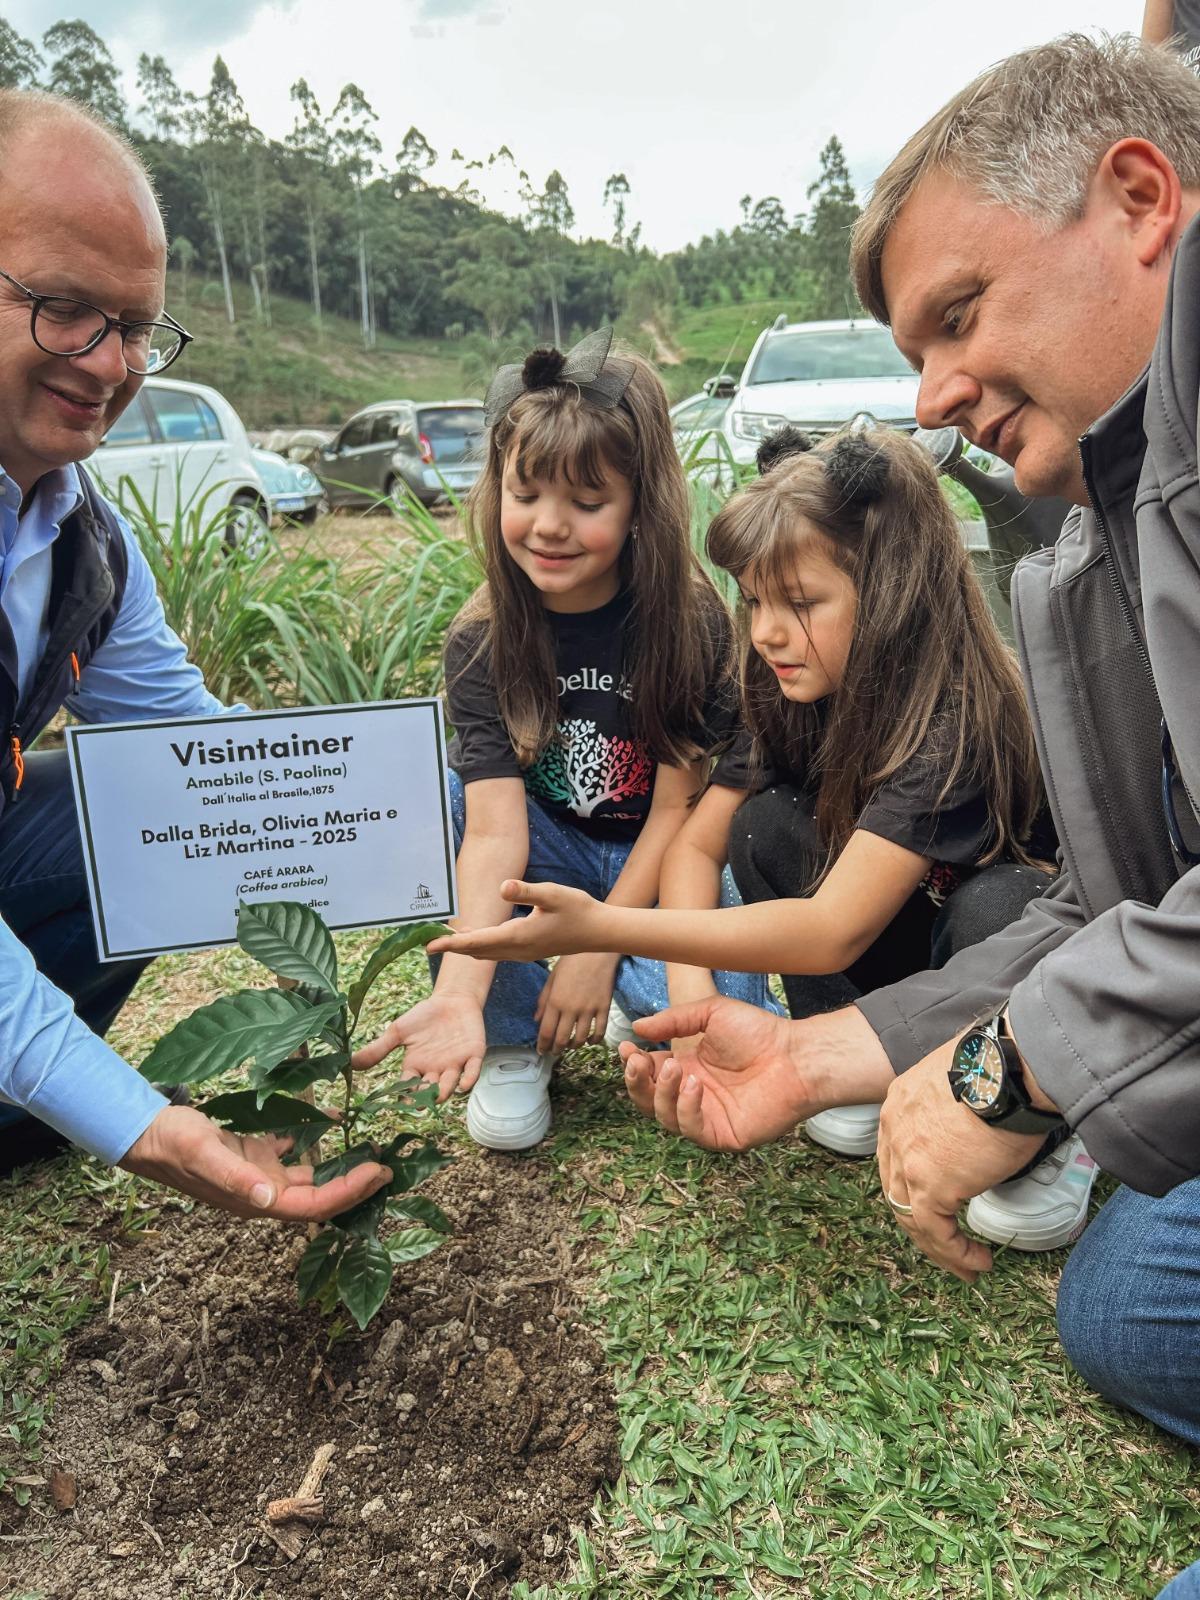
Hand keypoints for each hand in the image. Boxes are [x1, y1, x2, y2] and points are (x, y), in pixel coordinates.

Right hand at [121, 1105, 390, 1220]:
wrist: (144, 1133)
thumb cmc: (174, 1144)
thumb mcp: (205, 1154)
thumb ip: (236, 1177)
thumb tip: (268, 1200)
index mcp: (256, 1201)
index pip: (313, 1207)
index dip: (348, 1194)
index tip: (378, 1174)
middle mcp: (262, 1193)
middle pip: (319, 1197)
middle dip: (356, 1185)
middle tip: (389, 1166)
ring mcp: (258, 1175)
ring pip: (309, 1177)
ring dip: (339, 1167)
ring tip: (370, 1148)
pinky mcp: (253, 1155)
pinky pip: (291, 1151)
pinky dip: (314, 1138)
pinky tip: (332, 1120)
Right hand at [352, 992, 486, 1099]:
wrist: (451, 999)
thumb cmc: (424, 1017)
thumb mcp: (398, 1031)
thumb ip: (378, 1048)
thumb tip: (350, 1063)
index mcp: (416, 1067)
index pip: (408, 1086)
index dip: (405, 1095)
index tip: (400, 1102)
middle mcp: (435, 1071)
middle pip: (429, 1089)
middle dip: (425, 1098)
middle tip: (420, 1104)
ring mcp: (455, 1064)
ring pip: (450, 1084)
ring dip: (445, 1091)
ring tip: (439, 1096)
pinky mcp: (473, 1055)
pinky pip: (472, 1071)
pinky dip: (468, 1079)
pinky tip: (463, 1085)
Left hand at [426, 880, 604, 961]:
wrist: (599, 932)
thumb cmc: (578, 910)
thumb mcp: (553, 894)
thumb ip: (527, 891)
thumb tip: (502, 887)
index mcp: (518, 937)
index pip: (476, 942)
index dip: (451, 943)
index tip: (429, 946)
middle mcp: (517, 950)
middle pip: (476, 951)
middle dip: (453, 948)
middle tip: (427, 944)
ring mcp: (523, 953)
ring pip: (486, 954)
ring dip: (466, 949)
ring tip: (445, 942)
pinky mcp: (529, 951)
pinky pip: (496, 953)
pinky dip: (480, 948)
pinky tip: (475, 940)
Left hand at [536, 952, 619, 1053]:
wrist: (596, 951)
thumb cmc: (571, 961)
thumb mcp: (552, 978)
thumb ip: (543, 1000)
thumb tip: (536, 1020)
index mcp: (555, 1001)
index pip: (546, 1031)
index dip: (542, 1045)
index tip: (541, 1051)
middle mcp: (571, 1008)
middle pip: (562, 1039)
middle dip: (556, 1049)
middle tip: (554, 1052)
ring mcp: (589, 1009)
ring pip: (581, 1039)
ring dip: (574, 1046)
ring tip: (570, 1046)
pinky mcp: (604, 1007)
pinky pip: (599, 1031)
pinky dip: (594, 1040)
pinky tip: (589, 1041)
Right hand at [619, 996, 813, 1149]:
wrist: (796, 1055)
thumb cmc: (759, 1032)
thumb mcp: (711, 1013)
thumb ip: (674, 1020)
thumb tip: (637, 1028)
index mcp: (688, 1069)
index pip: (649, 1074)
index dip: (633, 1064)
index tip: (626, 1048)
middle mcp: (693, 1095)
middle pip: (648, 1100)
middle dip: (636, 1082)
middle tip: (638, 1062)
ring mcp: (707, 1117)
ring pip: (664, 1117)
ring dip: (662, 1093)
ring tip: (675, 1068)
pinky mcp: (723, 1134)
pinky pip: (691, 1130)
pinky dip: (686, 1109)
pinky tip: (694, 1086)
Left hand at [877, 1041, 1047, 1282]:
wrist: (1012, 1069)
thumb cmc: (1004, 1070)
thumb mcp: (966, 1087)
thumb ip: (958, 1112)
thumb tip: (982, 1128)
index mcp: (900, 1103)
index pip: (898, 1155)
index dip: (916, 1184)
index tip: (942, 1203)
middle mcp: (894, 1129)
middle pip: (898, 1189)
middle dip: (923, 1223)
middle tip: (949, 1244)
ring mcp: (908, 1158)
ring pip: (911, 1216)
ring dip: (940, 1247)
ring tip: (968, 1265)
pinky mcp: (930, 1185)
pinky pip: (934, 1232)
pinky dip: (954, 1253)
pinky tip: (976, 1261)